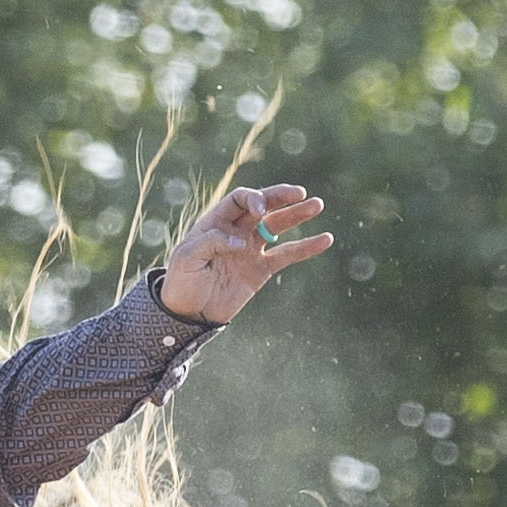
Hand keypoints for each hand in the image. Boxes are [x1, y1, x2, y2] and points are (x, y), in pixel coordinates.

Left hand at [159, 185, 336, 324]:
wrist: (188, 313)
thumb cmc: (181, 282)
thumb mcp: (186, 259)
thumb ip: (211, 243)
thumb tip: (241, 242)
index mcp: (217, 222)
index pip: (240, 199)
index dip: (253, 199)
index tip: (261, 212)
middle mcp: (237, 230)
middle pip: (263, 206)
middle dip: (281, 196)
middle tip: (300, 193)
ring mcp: (251, 249)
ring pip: (278, 226)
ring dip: (297, 214)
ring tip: (317, 204)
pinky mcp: (262, 269)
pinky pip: (287, 254)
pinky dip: (306, 247)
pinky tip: (325, 239)